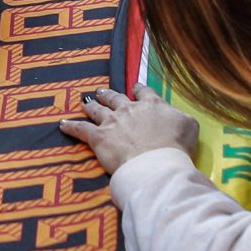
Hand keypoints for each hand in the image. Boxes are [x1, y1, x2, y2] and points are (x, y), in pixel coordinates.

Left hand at [59, 86, 199, 172]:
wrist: (156, 162)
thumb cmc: (176, 146)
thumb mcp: (189, 126)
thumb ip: (181, 117)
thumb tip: (176, 116)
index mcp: (152, 105)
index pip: (144, 92)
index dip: (139, 89)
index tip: (135, 87)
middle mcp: (129, 109)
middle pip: (115, 98)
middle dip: (108, 94)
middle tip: (101, 92)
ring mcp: (112, 122)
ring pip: (97, 110)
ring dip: (90, 106)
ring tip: (85, 102)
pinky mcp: (98, 137)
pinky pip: (80, 129)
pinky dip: (70, 126)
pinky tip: (62, 124)